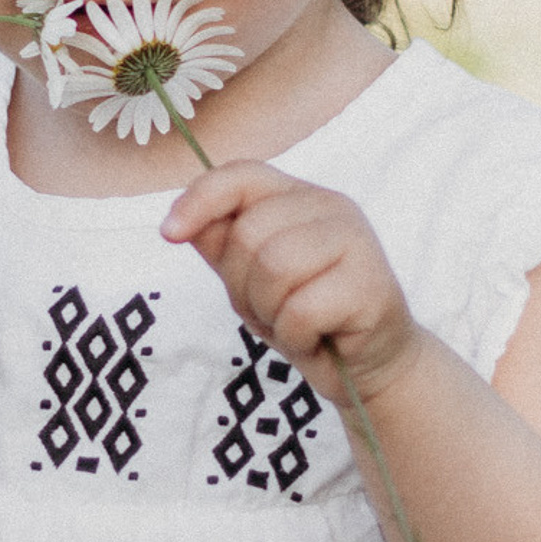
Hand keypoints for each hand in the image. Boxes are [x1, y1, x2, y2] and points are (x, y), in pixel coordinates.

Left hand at [161, 162, 419, 402]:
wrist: (366, 367)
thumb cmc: (306, 318)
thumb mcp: (250, 281)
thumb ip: (222, 247)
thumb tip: (179, 222)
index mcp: (299, 198)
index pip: (242, 175)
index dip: (200, 199)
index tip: (169, 233)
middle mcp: (331, 207)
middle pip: (250, 232)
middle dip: (243, 286)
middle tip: (270, 309)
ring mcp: (356, 241)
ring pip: (275, 267)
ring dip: (270, 311)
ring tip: (292, 323)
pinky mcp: (371, 284)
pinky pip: (301, 310)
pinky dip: (295, 336)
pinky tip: (316, 338)